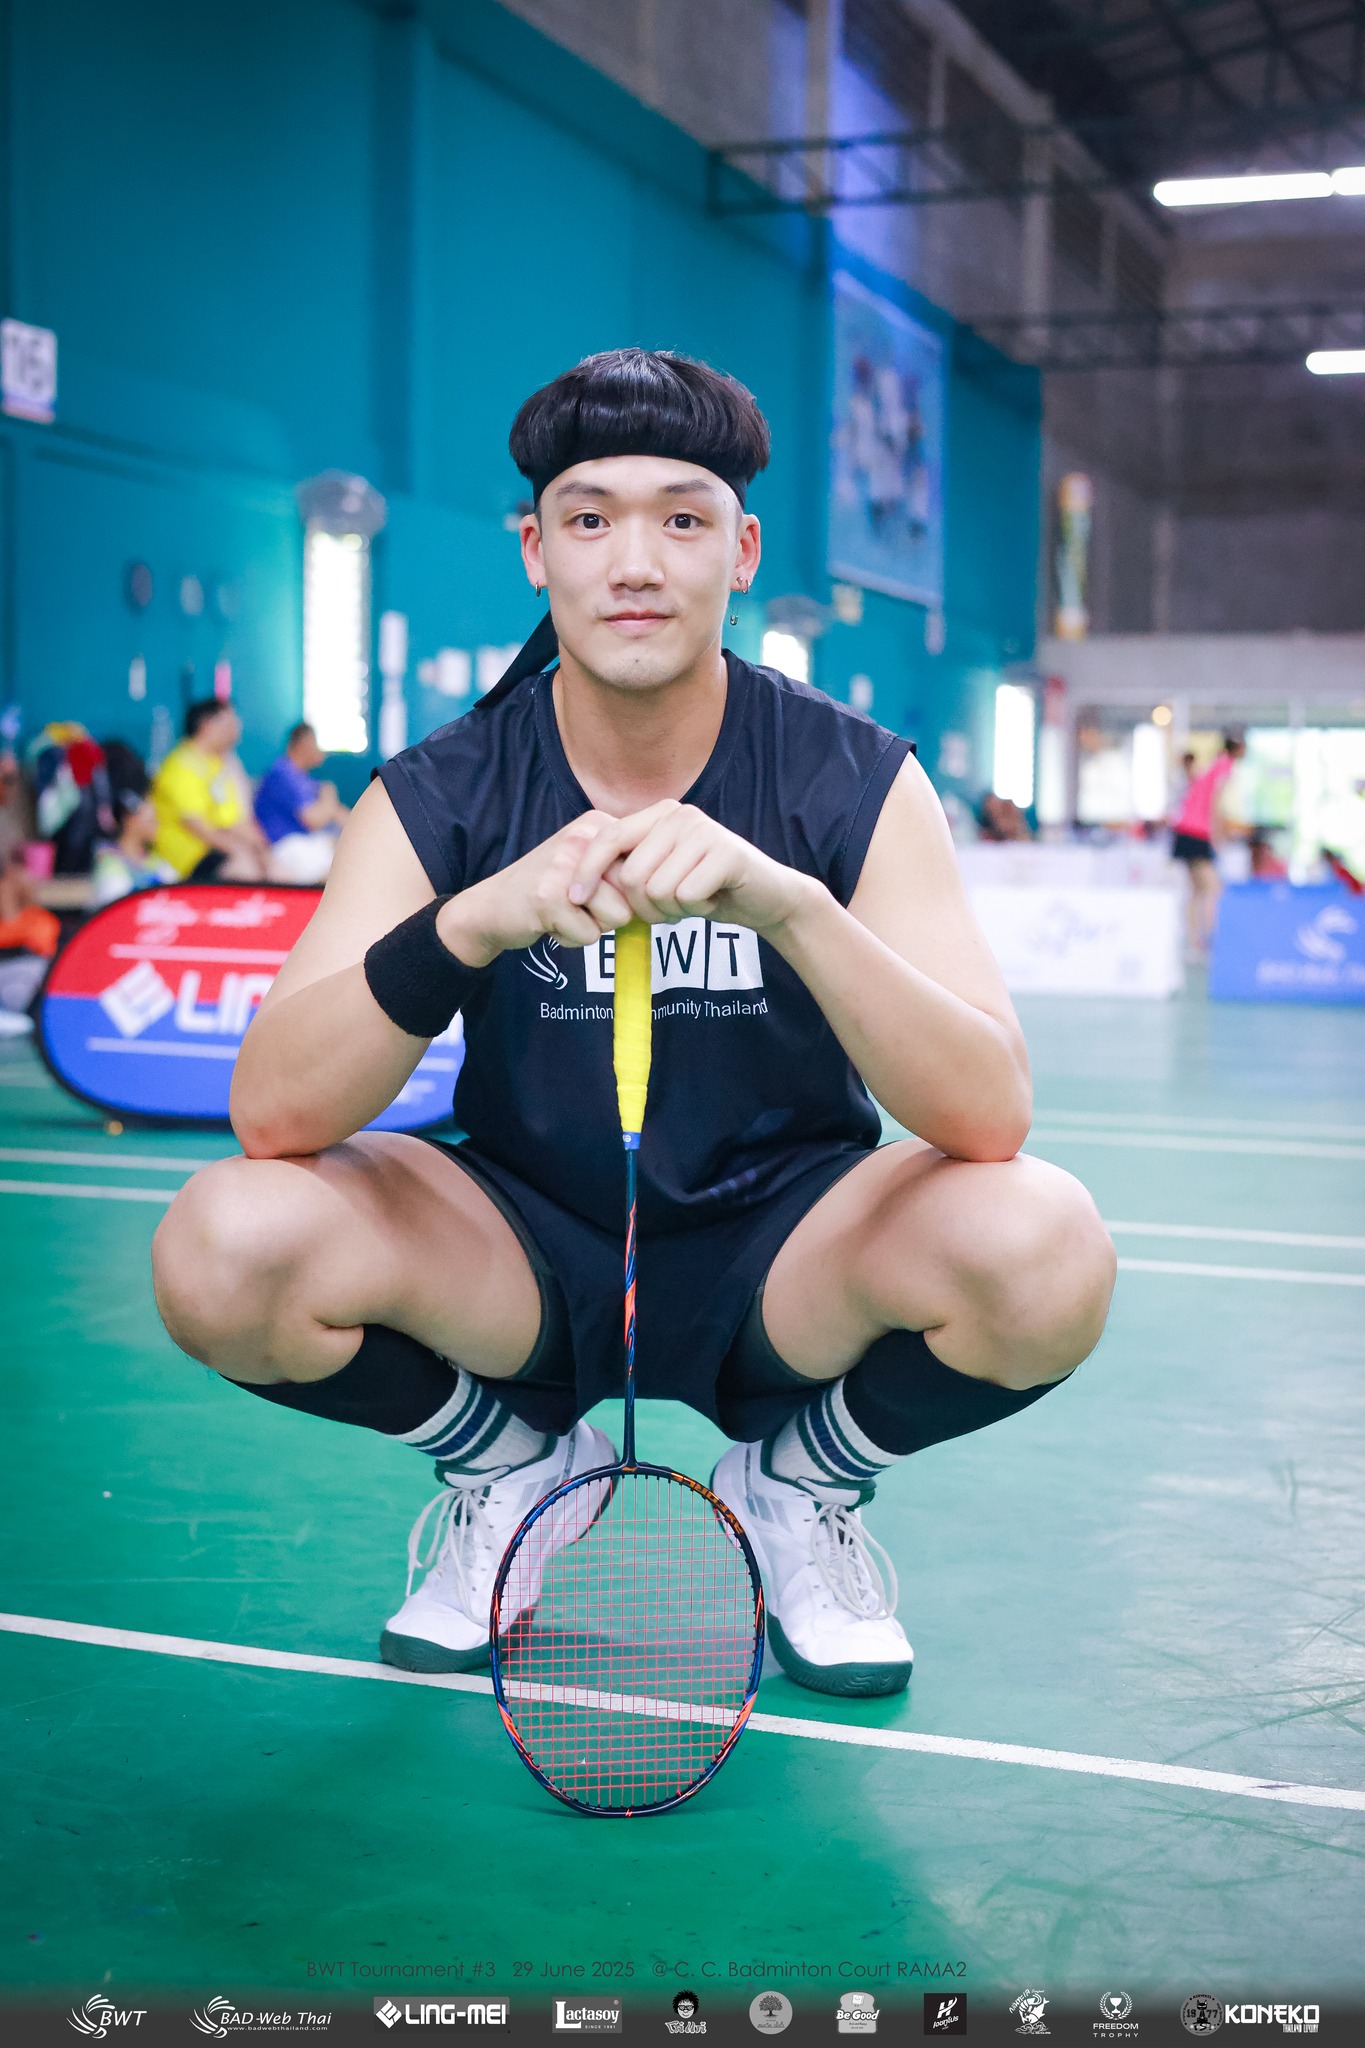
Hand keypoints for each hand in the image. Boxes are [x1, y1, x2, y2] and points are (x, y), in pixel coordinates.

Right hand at [436, 811, 634, 967]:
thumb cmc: (549, 890)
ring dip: (594, 926)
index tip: (613, 893)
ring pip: (618, 916)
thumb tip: (670, 889)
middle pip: (636, 891)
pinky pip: (590, 935)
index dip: (637, 890)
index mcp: (598, 824)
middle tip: (583, 905)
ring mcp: (564, 866)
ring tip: (566, 913)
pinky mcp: (549, 897)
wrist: (490, 906)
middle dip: (616, 909)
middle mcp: (583, 837)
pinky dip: (571, 938)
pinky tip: (550, 923)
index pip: (649, 862)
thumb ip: (626, 866)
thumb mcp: (588, 862)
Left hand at [568, 801, 815, 936]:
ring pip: (657, 889)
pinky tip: (712, 901)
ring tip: (694, 901)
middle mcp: (679, 814)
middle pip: (630, 875)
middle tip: (670, 909)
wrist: (766, 898)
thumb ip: (629, 870)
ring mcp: (704, 831)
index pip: (607, 838)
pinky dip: (696, 911)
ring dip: (672, 911)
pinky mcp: (726, 853)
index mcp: (658, 815)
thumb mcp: (661, 874)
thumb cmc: (706, 889)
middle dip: (644, 907)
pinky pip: (686, 896)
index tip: (573, 899)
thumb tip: (578, 887)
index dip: (586, 870)